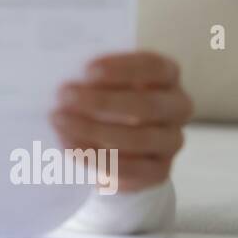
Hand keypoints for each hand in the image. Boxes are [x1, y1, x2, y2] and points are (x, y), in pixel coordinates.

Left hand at [48, 51, 190, 192]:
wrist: (114, 148)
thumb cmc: (105, 102)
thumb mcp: (103, 83)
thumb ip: (91, 77)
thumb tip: (61, 72)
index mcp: (167, 75)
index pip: (153, 66)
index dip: (121, 68)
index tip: (86, 70)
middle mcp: (177, 107)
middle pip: (147, 104)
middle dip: (102, 101)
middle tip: (65, 96)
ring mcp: (172, 140)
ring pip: (139, 139)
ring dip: (93, 130)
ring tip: (60, 121)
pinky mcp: (159, 170)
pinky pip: (129, 168)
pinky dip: (95, 157)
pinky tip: (69, 145)